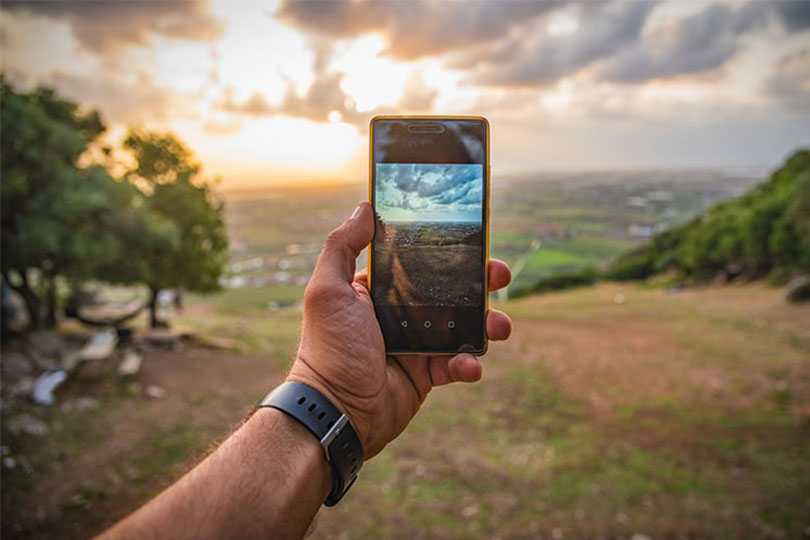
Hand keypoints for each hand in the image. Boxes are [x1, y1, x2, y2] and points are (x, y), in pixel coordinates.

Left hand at [288, 202, 511, 457]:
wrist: (337, 411)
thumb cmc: (329, 349)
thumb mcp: (327, 290)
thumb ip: (342, 246)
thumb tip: (365, 207)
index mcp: (379, 290)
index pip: (418, 261)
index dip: (447, 249)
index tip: (474, 238)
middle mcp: (400, 313)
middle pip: (449, 290)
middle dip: (480, 282)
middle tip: (499, 276)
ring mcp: (417, 344)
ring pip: (463, 325)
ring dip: (487, 323)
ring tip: (499, 327)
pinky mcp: (427, 374)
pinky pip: (458, 363)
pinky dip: (469, 364)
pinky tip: (468, 366)